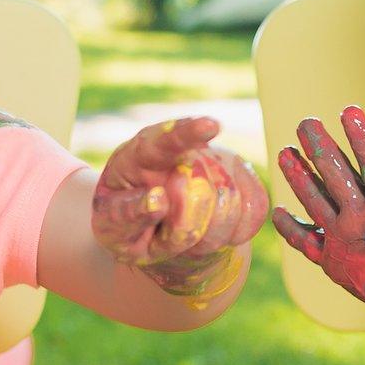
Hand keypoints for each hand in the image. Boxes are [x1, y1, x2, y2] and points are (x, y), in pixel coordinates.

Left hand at [92, 117, 267, 300]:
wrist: (155, 232)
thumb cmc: (126, 228)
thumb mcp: (112, 229)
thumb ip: (127, 215)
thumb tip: (158, 200)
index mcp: (140, 155)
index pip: (162, 141)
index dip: (187, 133)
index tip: (211, 127)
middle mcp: (182, 151)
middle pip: (202, 187)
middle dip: (184, 228)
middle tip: (163, 237)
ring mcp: (216, 162)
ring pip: (230, 204)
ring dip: (206, 238)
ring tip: (183, 236)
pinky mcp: (244, 179)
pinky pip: (252, 211)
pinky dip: (233, 234)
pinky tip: (211, 235)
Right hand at [272, 106, 364, 322]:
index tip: (351, 110)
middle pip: (342, 176)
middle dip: (324, 151)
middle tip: (306, 122)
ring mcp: (347, 236)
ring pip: (320, 202)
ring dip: (303, 181)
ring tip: (286, 151)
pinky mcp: (335, 261)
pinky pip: (310, 243)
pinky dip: (294, 232)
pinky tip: (277, 214)